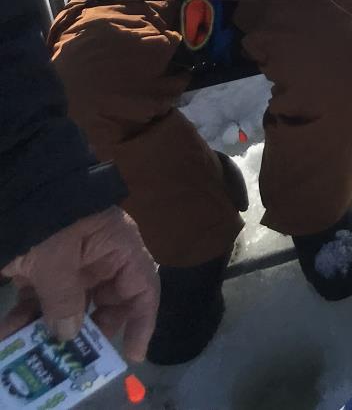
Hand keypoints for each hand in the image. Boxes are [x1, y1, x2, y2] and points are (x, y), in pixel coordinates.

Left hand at [1, 207, 157, 361]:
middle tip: (74, 358)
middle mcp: (100, 260)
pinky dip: (26, 319)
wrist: (17, 189)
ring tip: (32, 351)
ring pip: (69, 308)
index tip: (133, 354)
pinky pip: (39, 303)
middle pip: (107, 304)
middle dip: (90, 332)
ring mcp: (70, 266)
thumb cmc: (49, 216)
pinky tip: (8, 334)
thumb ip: (65, 299)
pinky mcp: (41, 272)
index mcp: (118, 248)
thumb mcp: (57, 257)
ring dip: (50, 330)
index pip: (143, 288)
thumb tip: (69, 335)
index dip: (142, 321)